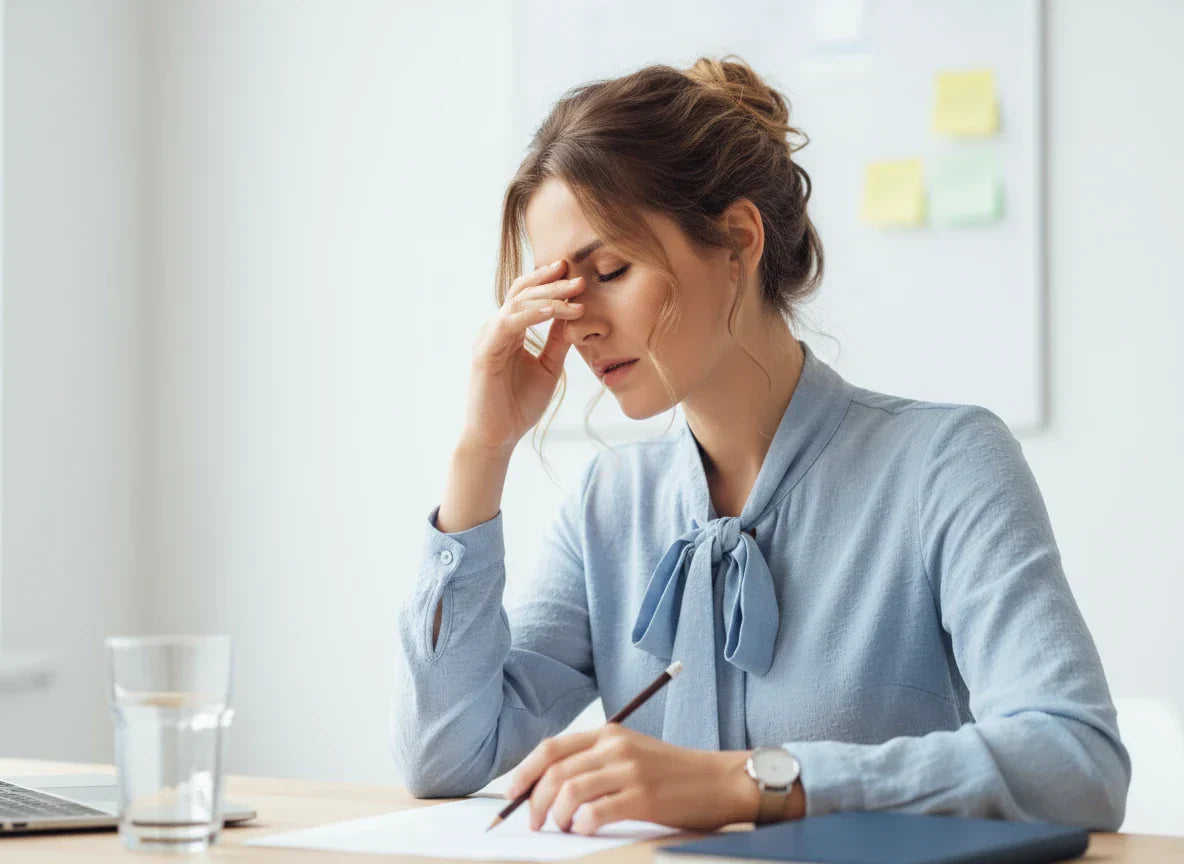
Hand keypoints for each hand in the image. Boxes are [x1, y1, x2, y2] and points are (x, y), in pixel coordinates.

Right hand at [460, 258, 585, 451]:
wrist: (497, 437)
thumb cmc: (518, 405)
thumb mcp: (549, 367)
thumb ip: (558, 341)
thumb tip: (576, 315)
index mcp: (510, 331)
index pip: (529, 296)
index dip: (551, 283)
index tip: (579, 276)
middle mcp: (496, 329)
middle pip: (523, 292)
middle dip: (551, 281)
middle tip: (579, 275)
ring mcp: (488, 337)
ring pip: (518, 303)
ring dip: (549, 295)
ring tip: (576, 291)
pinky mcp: (485, 351)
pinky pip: (509, 323)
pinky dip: (533, 314)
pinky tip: (555, 310)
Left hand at [504, 724, 804, 835]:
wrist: (721, 780)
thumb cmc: (674, 774)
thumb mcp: (632, 754)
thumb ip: (596, 763)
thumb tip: (550, 789)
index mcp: (609, 733)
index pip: (551, 748)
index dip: (524, 772)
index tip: (511, 794)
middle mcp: (615, 747)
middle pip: (555, 772)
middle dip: (535, 801)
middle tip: (534, 823)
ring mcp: (629, 770)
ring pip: (569, 792)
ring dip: (557, 816)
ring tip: (563, 828)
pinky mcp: (643, 796)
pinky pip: (595, 812)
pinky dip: (582, 825)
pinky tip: (587, 829)